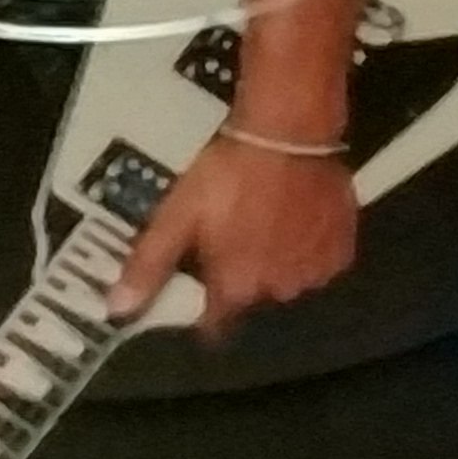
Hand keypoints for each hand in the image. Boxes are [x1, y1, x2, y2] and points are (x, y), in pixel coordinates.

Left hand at [107, 133, 359, 337]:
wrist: (288, 133)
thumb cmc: (228, 174)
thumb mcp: (177, 215)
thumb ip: (149, 266)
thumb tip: (116, 310)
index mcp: (236, 288)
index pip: (215, 325)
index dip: (202, 310)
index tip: (197, 287)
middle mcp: (278, 291)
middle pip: (250, 296)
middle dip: (239, 274)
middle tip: (230, 233)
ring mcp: (314, 272)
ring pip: (285, 279)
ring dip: (274, 261)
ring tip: (264, 219)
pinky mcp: (341, 250)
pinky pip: (318, 262)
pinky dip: (306, 248)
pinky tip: (294, 218)